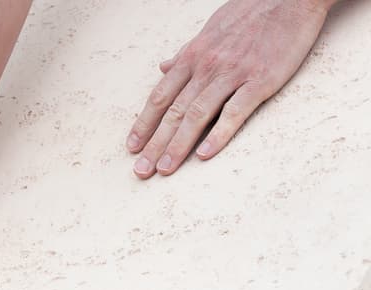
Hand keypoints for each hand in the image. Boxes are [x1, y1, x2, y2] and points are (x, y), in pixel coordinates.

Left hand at [127, 0, 332, 178]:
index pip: (160, 97)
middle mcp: (207, 67)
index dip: (144, 124)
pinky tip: (204, 154)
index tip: (131, 147)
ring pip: (197, 115)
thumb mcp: (209, 29)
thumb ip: (186, 53)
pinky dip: (218, 134)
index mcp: (193, 56)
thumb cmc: (250, 11)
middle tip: (141, 171)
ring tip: (164, 169)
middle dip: (154, 144)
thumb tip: (164, 67)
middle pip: (173, 111)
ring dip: (178, 145)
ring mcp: (233, 73)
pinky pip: (235, 111)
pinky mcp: (261, 79)